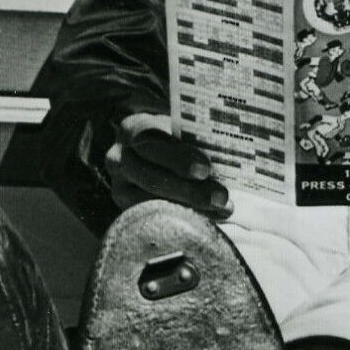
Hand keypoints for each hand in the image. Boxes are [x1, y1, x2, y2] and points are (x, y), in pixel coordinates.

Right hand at [103, 113, 231, 218]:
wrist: (159, 157)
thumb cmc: (179, 139)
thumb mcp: (184, 130)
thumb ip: (197, 138)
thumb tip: (231, 151)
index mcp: (133, 129)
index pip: (150, 141)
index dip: (177, 158)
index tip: (205, 169)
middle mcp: (119, 158)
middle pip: (150, 176)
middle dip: (188, 190)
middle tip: (221, 196)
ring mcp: (119, 187)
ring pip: (150, 201)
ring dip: (189, 207)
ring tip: (221, 209)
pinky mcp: (126, 210)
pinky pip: (152, 218)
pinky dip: (182, 219)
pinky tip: (208, 219)